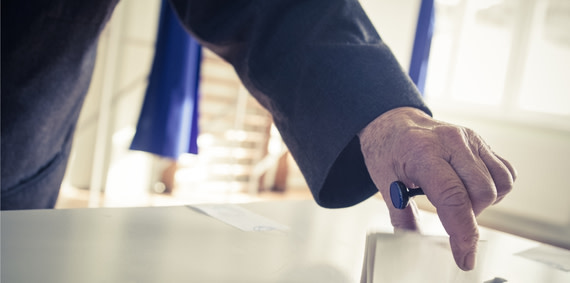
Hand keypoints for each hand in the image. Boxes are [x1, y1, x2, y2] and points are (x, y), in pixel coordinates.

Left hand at [358, 107, 515, 270]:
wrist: (393, 123)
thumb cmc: (388, 150)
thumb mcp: (384, 182)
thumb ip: (401, 215)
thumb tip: (412, 243)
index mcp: (423, 152)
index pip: (453, 198)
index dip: (462, 232)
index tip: (464, 256)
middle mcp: (451, 142)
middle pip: (481, 194)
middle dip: (469, 216)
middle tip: (447, 214)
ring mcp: (469, 139)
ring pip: (498, 184)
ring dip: (483, 202)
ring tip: (458, 199)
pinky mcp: (481, 141)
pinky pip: (505, 172)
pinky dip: (495, 188)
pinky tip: (471, 188)